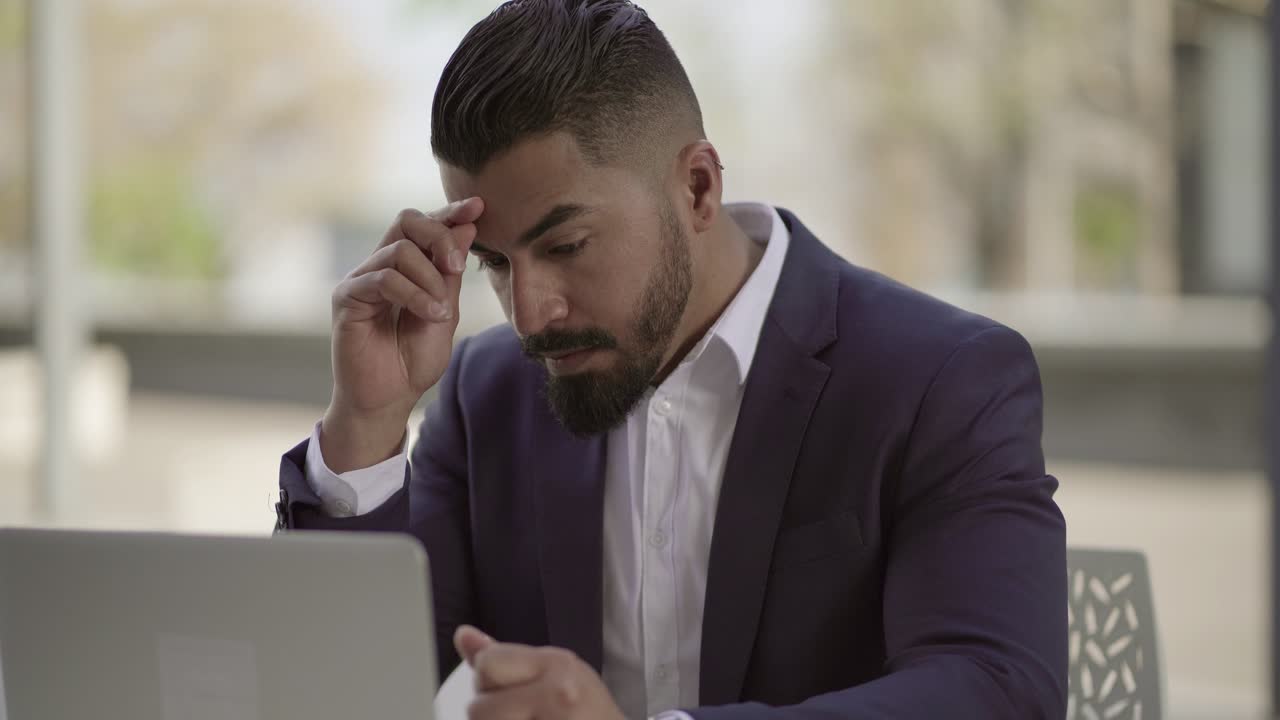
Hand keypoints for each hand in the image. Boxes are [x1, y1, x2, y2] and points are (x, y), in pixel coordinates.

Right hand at [321, 199, 483, 470]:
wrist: (390, 399)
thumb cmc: (414, 360)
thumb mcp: (446, 312)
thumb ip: (451, 273)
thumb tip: (466, 226)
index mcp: (406, 266)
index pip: (424, 225)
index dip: (450, 212)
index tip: (478, 206)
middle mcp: (380, 265)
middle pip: (407, 221)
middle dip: (439, 236)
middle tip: (456, 265)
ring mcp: (361, 279)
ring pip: (399, 251)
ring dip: (430, 278)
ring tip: (440, 310)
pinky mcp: (347, 298)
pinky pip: (383, 278)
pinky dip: (413, 295)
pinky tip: (430, 314)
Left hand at [455, 625, 626, 719]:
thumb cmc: (586, 710)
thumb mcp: (553, 671)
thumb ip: (505, 656)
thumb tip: (462, 634)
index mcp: (556, 664)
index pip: (486, 666)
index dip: (486, 681)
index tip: (509, 691)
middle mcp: (558, 694)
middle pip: (478, 708)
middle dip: (489, 714)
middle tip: (520, 715)